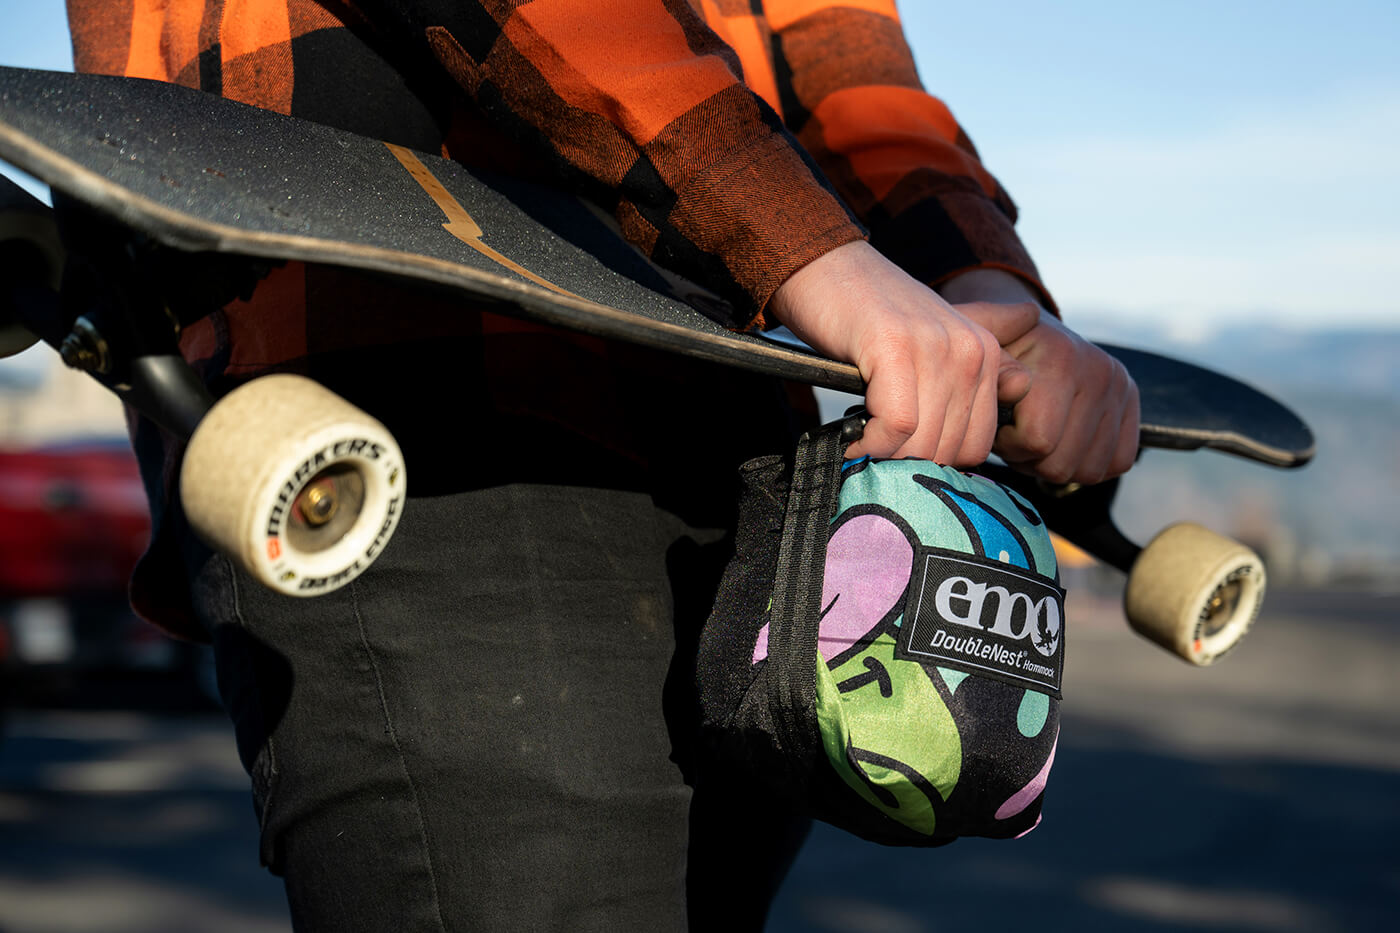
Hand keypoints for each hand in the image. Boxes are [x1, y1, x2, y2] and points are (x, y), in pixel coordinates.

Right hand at [767, 242, 1036, 463]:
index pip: (976, 447)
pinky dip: (870, 443)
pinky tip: (853, 436)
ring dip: (884, 456)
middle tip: (876, 449)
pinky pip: (896, 425)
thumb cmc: (870, 313)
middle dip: (906, 463)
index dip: (934, 462)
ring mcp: (934, 347)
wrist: (823, 267)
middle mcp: (969, 349)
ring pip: (922, 442)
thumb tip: (1023, 380)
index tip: (901, 453)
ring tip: (862, 442)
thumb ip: (979, 365)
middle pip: (948, 449)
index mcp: (985, 351)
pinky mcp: (895, 348)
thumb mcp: (932, 338)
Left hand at [940, 269, 1139, 483]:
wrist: (1026, 330)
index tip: (997, 427)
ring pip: (1088, 471)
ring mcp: (1119, 386)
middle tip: (1015, 436)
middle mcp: (1099, 371)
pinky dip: (1085, 463)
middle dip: (1028, 459)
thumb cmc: (992, 351)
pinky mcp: (1132, 402)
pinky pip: (1116, 463)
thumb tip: (1016, 384)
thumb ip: (986, 366)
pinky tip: (1063, 442)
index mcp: (1059, 358)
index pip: (1038, 440)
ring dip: (1054, 463)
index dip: (1008, 445)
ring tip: (1036, 437)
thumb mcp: (977, 352)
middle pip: (1061, 464)